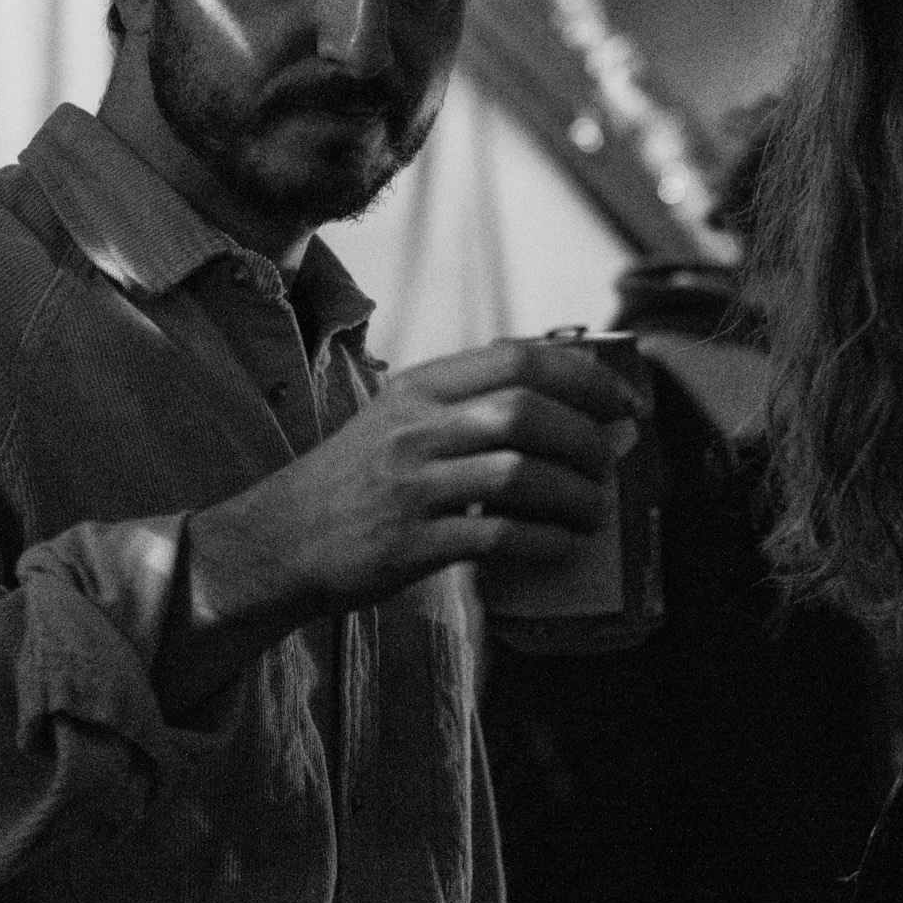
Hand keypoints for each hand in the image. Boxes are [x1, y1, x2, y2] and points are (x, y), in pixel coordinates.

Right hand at [155, 339, 642, 712]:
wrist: (279, 540)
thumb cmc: (355, 478)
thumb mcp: (398, 417)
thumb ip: (466, 404)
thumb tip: (566, 404)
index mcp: (419, 387)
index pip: (518, 359)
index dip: (585, 377)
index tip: (622, 402)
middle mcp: (415, 428)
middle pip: (527, 414)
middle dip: (587, 439)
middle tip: (611, 462)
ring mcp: (411, 486)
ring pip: (520, 475)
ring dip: (575, 494)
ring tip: (596, 509)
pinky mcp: (410, 544)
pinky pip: (499, 536)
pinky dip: (546, 540)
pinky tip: (566, 543)